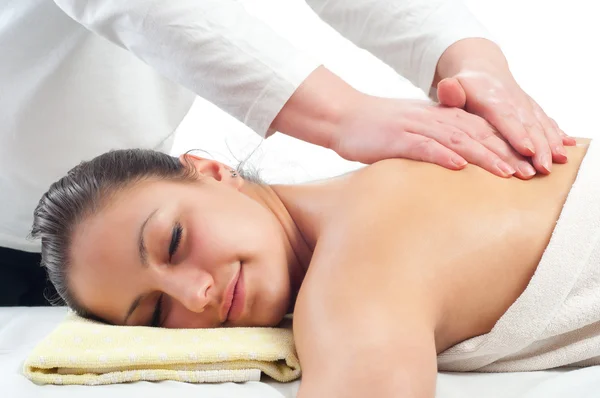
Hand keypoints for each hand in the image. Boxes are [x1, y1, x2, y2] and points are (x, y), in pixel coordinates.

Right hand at [331, 95, 522, 177]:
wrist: (343, 117)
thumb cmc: (377, 129)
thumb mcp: (412, 132)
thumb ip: (435, 142)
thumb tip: (457, 164)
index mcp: (439, 118)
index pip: (481, 130)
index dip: (506, 146)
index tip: (526, 164)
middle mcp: (433, 120)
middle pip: (477, 134)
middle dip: (506, 153)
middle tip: (528, 173)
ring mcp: (416, 128)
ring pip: (458, 140)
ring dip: (484, 156)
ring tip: (506, 173)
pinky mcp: (397, 139)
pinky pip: (424, 146)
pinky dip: (443, 156)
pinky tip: (460, 167)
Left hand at [437, 68, 575, 177]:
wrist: (483, 70)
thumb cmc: (463, 87)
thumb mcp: (453, 87)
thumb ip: (450, 92)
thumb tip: (447, 88)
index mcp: (491, 98)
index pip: (505, 118)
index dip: (517, 134)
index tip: (527, 150)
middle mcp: (513, 101)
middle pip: (527, 125)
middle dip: (539, 147)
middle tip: (544, 168)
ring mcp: (525, 105)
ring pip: (540, 124)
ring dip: (551, 143)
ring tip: (560, 161)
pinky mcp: (532, 109)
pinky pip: (547, 121)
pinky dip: (558, 134)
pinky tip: (568, 147)